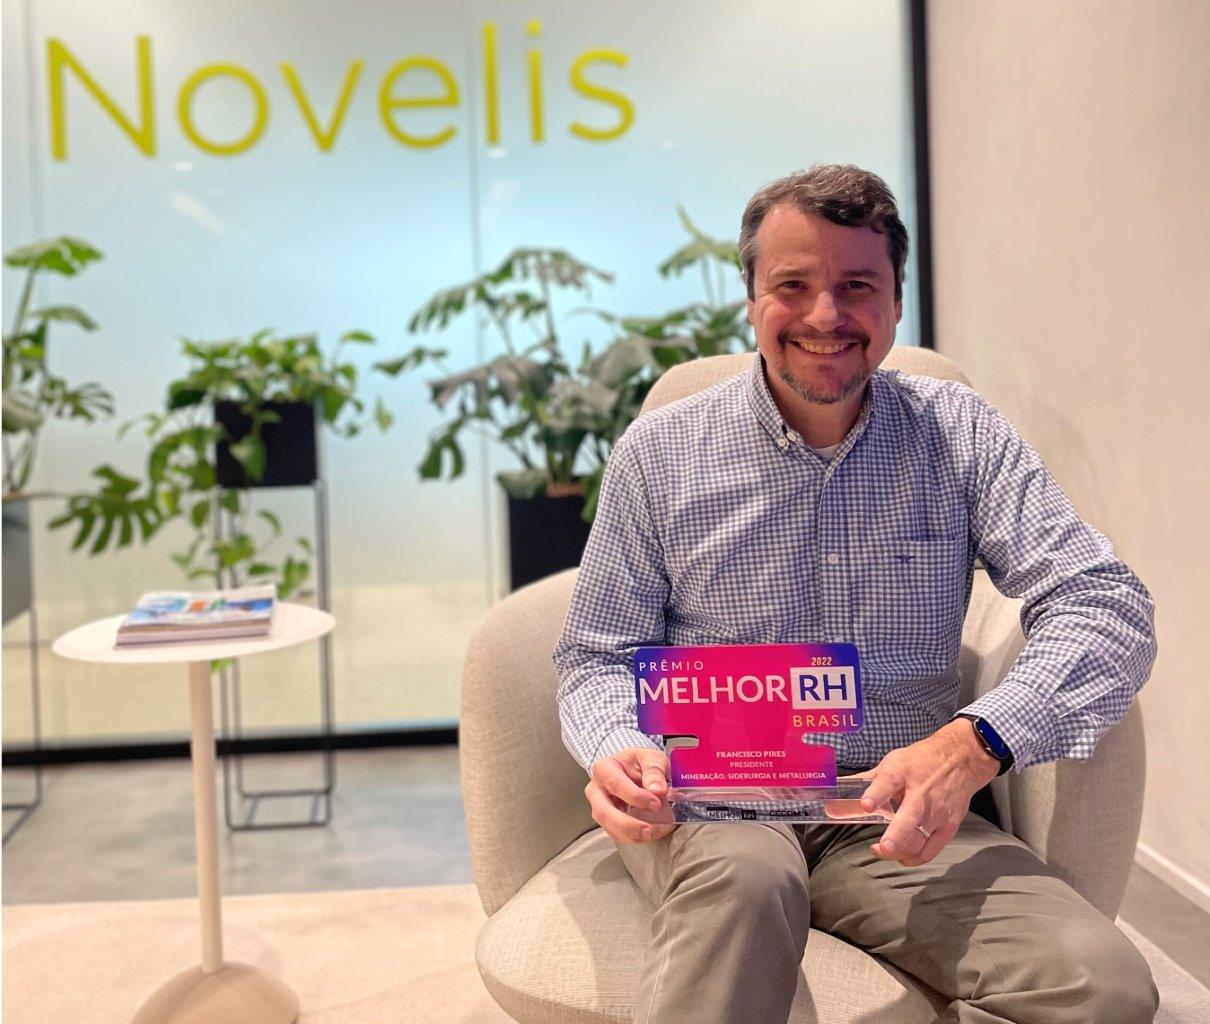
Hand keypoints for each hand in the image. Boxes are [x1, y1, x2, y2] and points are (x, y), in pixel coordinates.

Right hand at [586, 747, 676, 843]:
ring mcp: (599, 807)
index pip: (616, 785)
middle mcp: (596, 790)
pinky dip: (634, 838)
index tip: (656, 803)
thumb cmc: (640, 763)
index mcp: (604, 769)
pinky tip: (651, 833)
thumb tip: (658, 790)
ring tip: (654, 833)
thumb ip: (655, 770)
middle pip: (604, 812)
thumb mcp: (651, 758)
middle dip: (628, 825)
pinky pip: (616, 834)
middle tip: (649, 830)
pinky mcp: (606, 821)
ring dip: (632, 835)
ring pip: (609, 827)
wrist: (632, 770)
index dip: (636, 797)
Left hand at [855, 719, 1000, 865]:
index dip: (876, 794)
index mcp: (902, 772)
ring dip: (899, 850)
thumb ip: (870, 780)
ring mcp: (937, 811)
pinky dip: (916, 858)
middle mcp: (921, 792)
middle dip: (896, 835)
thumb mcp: (894, 762)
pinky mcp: (949, 825)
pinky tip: (902, 857)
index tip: (865, 805)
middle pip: (909, 817)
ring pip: (919, 838)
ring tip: (881, 850)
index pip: (888, 782)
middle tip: (883, 847)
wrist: (961, 759)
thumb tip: (841, 792)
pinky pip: (932, 848)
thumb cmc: (921, 760)